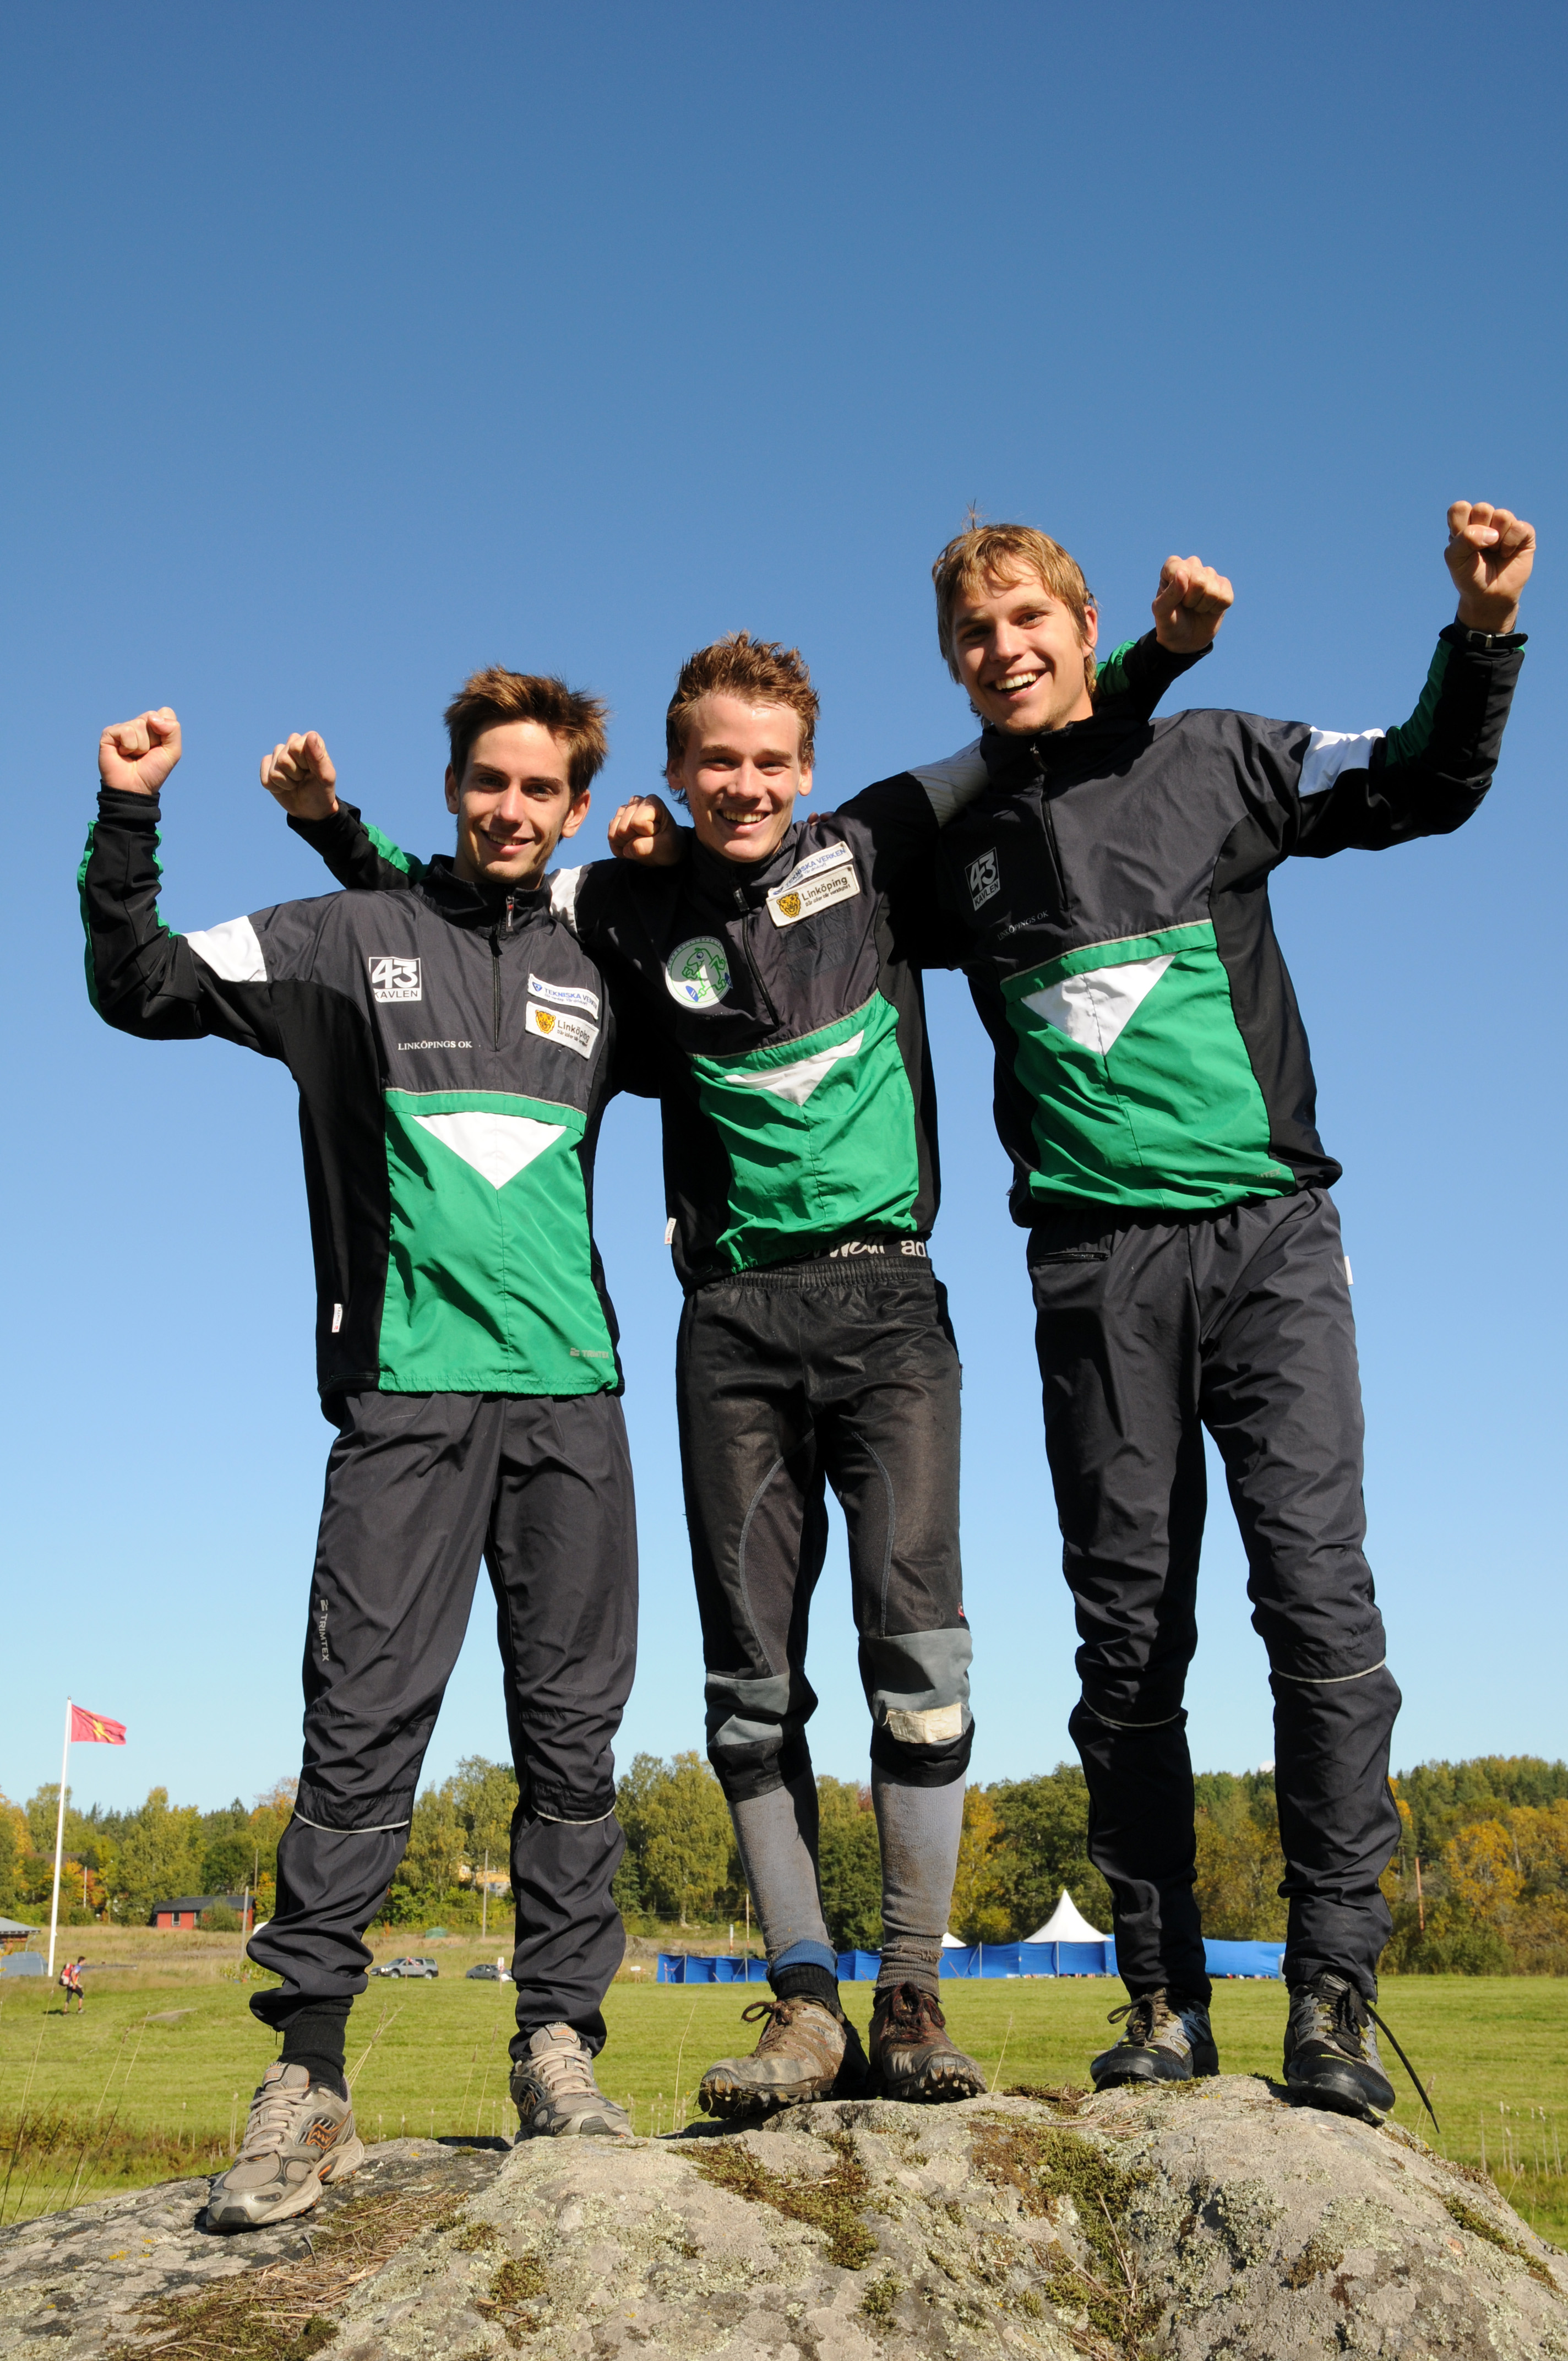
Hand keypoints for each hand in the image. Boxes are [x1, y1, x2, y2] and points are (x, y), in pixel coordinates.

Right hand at [99, 708, 180, 795]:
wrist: (135, 788)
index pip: (165, 713)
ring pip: (139, 725)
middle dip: (153, 739)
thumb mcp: (172, 752)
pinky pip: (126, 731)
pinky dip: (129, 746)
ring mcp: (123, 728)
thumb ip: (173, 730)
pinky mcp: (109, 733)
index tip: (160, 747)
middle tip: (146, 753)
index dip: (166, 731)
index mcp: (154, 726)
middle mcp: (138, 724)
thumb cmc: (153, 771)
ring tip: (134, 755)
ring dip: (141, 746)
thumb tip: (152, 717)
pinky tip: (123, 754)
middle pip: (151, 717)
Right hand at [260, 731, 338, 820]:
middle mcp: (292, 742)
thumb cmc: (322, 791)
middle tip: (304, 778)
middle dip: (295, 775)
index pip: (295, 748)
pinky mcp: (267, 765)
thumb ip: (319, 757)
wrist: (312, 808)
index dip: (303, 764)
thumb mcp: (325, 777)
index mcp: (310, 740)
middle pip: (283, 759)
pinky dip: (276, 789)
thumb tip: (310, 736)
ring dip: (286, 783)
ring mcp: (278, 753)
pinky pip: (265, 780)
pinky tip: (285, 787)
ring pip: (274, 771)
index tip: (312, 770)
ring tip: (296, 783)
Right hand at [608, 794, 681, 864]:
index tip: (658, 833)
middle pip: (623, 830)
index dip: (647, 834)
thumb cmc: (669, 845)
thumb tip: (627, 849)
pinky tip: (632, 845)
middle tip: (650, 840)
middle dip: (635, 841)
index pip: (637, 823)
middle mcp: (636, 802)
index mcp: (652, 802)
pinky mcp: (616, 821)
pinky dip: (621, 848)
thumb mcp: (665, 846)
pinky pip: (611, 839)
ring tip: (642, 842)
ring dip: (627, 845)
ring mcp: (624, 811)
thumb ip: (648, 847)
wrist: (664, 851)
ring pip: (614, 834)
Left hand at [1152, 556, 1233, 653]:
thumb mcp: (1162, 612)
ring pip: (1213, 591)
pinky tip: (1208, 609)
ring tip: (1195, 607)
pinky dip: (1216, 609)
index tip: (1174, 600)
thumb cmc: (1169, 623)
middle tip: (1186, 605)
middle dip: (1191, 600)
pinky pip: (1226, 598)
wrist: (1184, 640)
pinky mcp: (1224, 586)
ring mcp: (1210, 574)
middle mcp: (1193, 565)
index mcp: (1174, 566)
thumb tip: (1182, 573)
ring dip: (1203, 606)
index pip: (1180, 571)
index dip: (1178, 592)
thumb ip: (1169, 594)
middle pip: (1199, 581)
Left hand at [1445, 501, 1534, 633]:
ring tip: (1494, 552)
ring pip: (1502, 515)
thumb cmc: (1470, 576)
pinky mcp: (1524, 533)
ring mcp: (1505, 525)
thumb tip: (1493, 534)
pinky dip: (1510, 544)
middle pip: (1482, 508)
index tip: (1462, 546)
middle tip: (1479, 550)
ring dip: (1496, 540)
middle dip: (1479, 532)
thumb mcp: (1455, 559)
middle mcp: (1485, 520)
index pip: (1460, 508)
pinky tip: (1506, 554)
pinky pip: (1519, 527)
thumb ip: (1464, 539)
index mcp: (1465, 523)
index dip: (1460, 527)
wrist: (1489, 596)